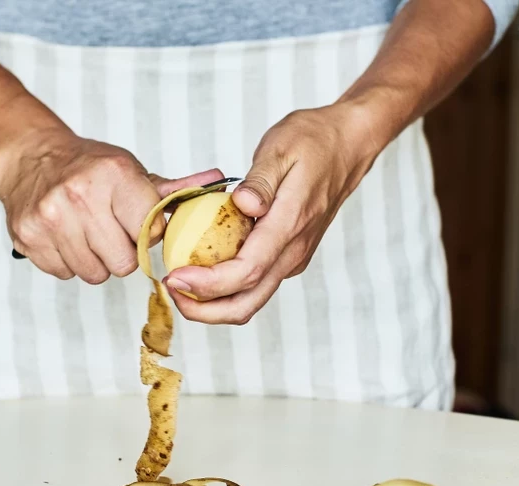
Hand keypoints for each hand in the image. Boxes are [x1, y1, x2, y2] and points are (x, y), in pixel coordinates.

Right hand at [0, 129, 223, 282]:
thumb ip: (174, 189)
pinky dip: (69, 262)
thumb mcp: (131, 170)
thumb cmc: (90, 167)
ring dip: (96, 261)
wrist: (31, 158)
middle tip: (112, 232)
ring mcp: (50, 218)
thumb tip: (220, 183)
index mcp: (114, 175)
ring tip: (88, 233)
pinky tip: (66, 237)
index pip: (150, 232)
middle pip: (122, 263)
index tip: (137, 223)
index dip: (147, 234)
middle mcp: (80, 195)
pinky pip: (64, 273)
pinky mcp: (28, 237)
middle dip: (122, 254)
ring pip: (93, 274)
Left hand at [164, 102, 382, 323]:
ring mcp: (292, 257)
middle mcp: (292, 251)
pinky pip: (255, 283)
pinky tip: (202, 265)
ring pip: (251, 299)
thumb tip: (242, 204)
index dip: (207, 284)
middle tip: (170, 290)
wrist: (349, 146)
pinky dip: (225, 287)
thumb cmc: (314, 142)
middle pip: (246, 303)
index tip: (174, 276)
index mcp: (289, 226)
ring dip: (213, 303)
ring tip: (179, 283)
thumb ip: (260, 180)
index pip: (246, 272)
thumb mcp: (281, 148)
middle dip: (204, 310)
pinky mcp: (288, 256)